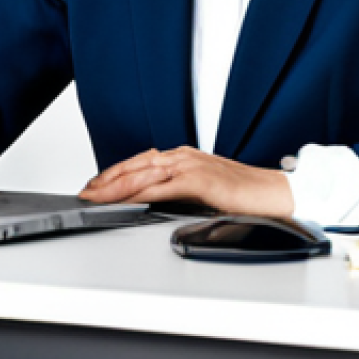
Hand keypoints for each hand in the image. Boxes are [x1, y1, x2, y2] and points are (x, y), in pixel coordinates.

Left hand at [79, 146, 293, 216]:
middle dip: (106, 179)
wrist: (274, 193)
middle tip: (85, 192)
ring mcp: (191, 165)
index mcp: (184, 157)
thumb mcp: (204, 191)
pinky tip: (125, 200)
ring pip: (143, 173)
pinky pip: (162, 187)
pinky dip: (140, 193)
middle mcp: (183, 156)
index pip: (140, 163)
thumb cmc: (244, 194)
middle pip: (135, 165)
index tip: (95, 186)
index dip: (115, 174)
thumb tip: (155, 203)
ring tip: (95, 196)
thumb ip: (180, 192)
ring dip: (115, 185)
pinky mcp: (199, 180)